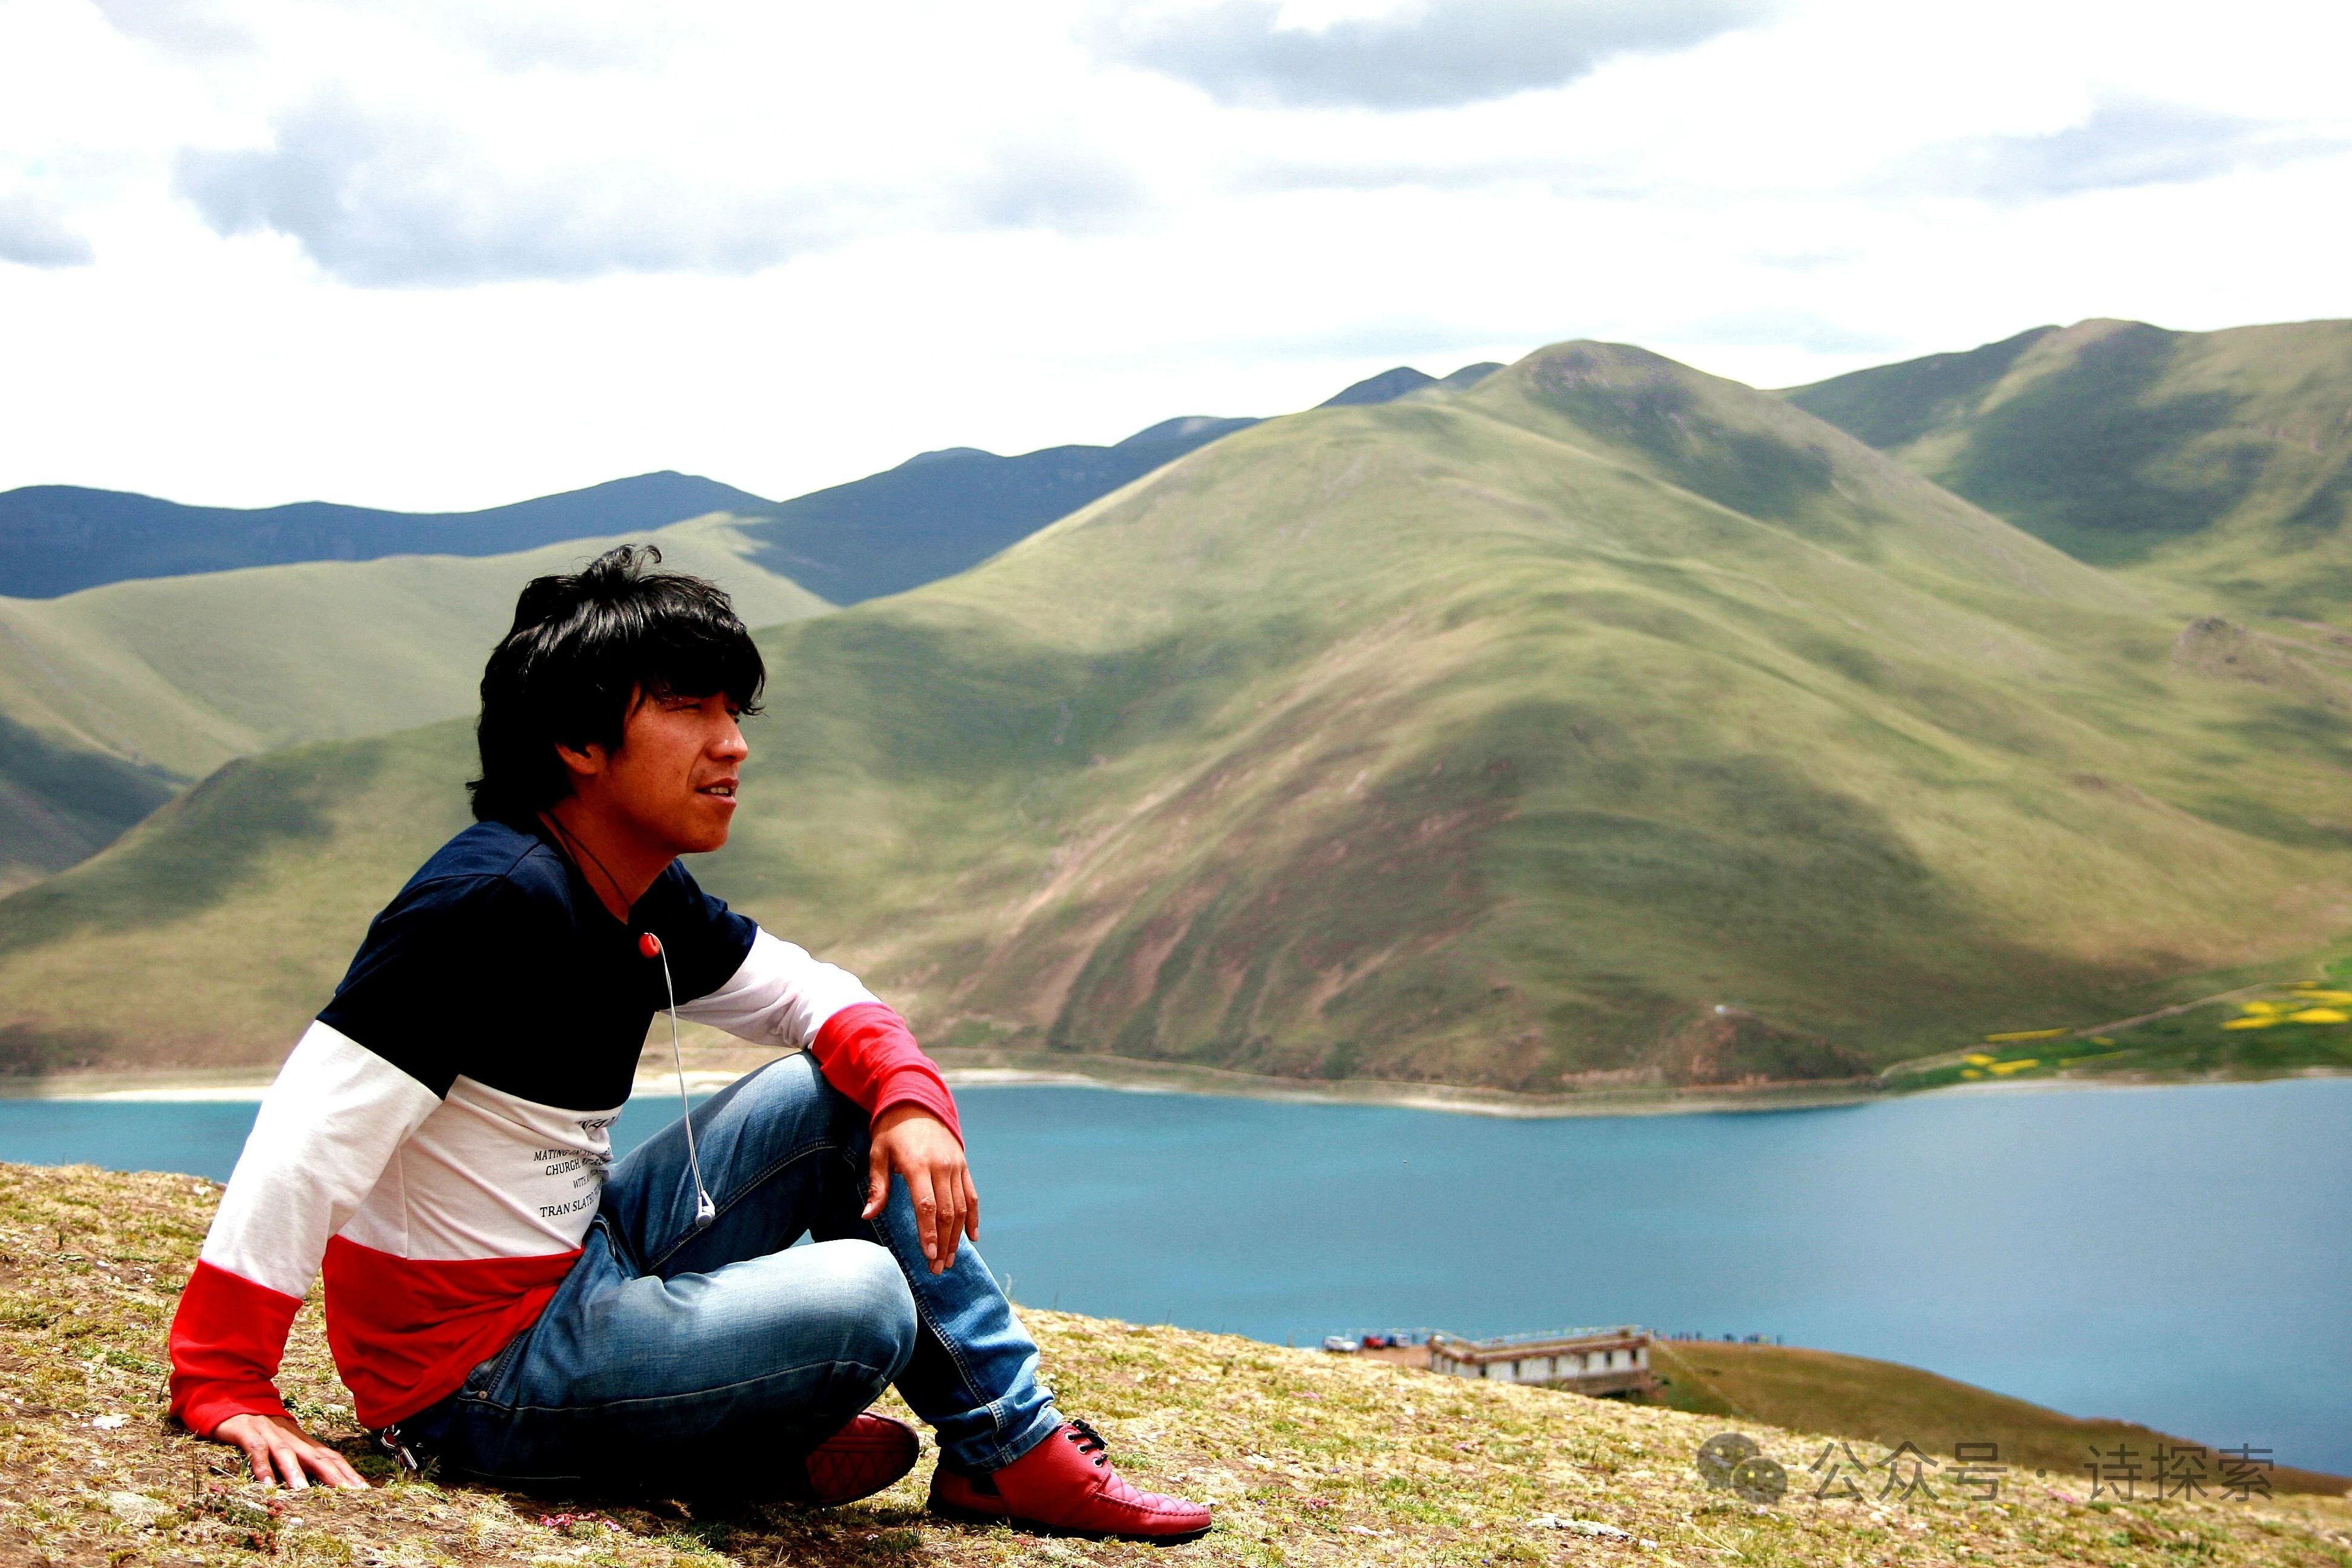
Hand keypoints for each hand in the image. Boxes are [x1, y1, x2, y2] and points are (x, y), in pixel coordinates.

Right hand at [212, 1412, 369, 1489]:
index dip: (348, 1473)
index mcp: (303, 1442)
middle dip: (335, 1476)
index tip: (364, 1490)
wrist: (236, 1397)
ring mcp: (271, 1435)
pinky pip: (257, 1451)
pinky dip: (262, 1467)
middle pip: (317, 1458)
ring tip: (305, 1492)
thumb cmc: (263, 1428)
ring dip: (296, 1473)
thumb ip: (300, 1461)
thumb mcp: (285, 1444)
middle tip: (350, 1494)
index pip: (331, 1458)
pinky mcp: (248, 1433)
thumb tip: (318, 1482)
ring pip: (287, 1455)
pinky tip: (266, 1484)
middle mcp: (292, 1438)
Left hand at [863, 1104, 978, 1274]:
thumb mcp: (878, 1153)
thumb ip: (878, 1186)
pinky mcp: (963, 1165)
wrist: (917, 1100)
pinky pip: (971, 1195)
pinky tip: (971, 1238)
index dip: (928, 1232)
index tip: (928, 1255)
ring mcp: (956, 1165)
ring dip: (956, 1237)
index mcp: (917, 1164)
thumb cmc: (891, 1130)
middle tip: (937, 1269)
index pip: (926, 1205)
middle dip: (943, 1243)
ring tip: (949, 1260)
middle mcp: (941, 1166)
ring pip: (960, 1207)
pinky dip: (973, 1217)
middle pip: (946, 1212)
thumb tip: (867, 1216)